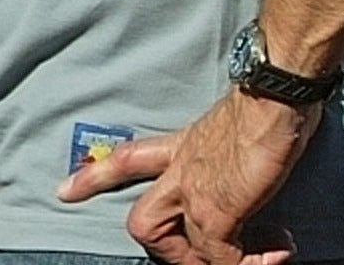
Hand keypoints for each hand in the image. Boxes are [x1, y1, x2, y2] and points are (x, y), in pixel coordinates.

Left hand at [56, 92, 320, 263]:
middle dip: (166, 249)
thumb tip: (243, 173)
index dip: (93, 178)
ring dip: (213, 263)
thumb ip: (223, 154)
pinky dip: (250, 263)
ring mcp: (194, 193)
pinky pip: (222, 258)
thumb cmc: (264, 104)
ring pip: (177, 248)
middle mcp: (180, 171)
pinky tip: (278, 251)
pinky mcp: (218, 210)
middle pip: (142, 222)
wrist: (272, 96)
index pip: (125, 160)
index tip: (65, 191)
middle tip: (203, 255)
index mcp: (180, 147)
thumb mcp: (230, 129)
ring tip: (251, 258)